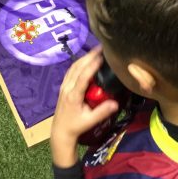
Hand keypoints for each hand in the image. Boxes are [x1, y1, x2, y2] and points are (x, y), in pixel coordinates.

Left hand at [51, 47, 118, 167]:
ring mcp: (64, 85)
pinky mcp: (63, 85)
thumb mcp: (90, 121)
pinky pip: (71, 70)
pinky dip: (79, 62)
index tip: (101, 57)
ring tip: (96, 50)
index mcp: (73, 95)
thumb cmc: (76, 126)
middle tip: (101, 47)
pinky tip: (86, 58)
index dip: (92, 66)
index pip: (83, 77)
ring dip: (84, 57)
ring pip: (73, 67)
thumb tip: (116, 103)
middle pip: (78, 68)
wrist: (60, 131)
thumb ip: (102, 112)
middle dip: (89, 56)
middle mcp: (67, 87)